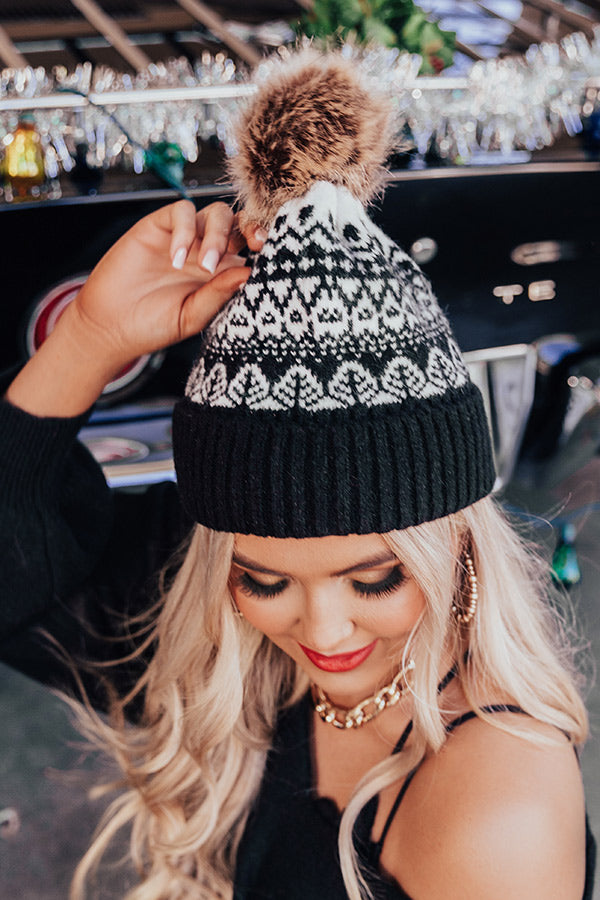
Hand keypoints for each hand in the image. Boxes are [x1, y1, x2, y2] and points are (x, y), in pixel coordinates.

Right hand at [68, 199, 256, 370]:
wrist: (110, 327)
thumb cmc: (153, 326)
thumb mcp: (192, 317)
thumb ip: (219, 294)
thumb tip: (248, 273)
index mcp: (221, 272)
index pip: (250, 246)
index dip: (262, 242)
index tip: (268, 252)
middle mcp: (206, 251)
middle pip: (238, 223)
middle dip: (249, 229)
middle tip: (249, 248)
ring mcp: (183, 238)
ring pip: (215, 213)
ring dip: (217, 235)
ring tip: (205, 266)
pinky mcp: (157, 227)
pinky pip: (181, 212)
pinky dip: (184, 231)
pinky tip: (176, 259)